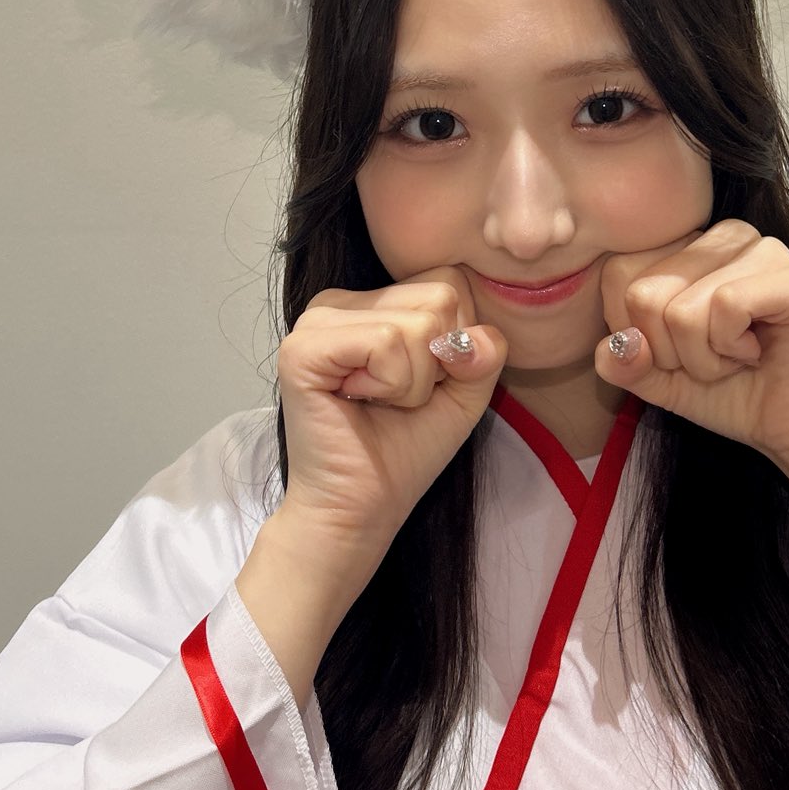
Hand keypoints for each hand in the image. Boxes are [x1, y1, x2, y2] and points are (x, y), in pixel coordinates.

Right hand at [275, 268, 507, 565]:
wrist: (361, 508)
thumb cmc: (404, 451)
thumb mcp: (466, 392)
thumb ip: (486, 351)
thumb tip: (478, 335)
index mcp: (372, 301)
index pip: (450, 281)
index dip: (457, 342)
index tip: (424, 383)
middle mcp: (339, 301)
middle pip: (440, 295)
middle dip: (438, 363)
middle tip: (397, 397)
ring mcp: (316, 320)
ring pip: (417, 323)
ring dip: (415, 382)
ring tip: (378, 403)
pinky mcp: (302, 349)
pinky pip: (385, 343)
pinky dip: (392, 384)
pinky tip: (357, 402)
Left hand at [592, 219, 788, 496]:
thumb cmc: (730, 391)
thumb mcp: (657, 379)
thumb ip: (622, 361)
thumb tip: (616, 346)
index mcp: (688, 244)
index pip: (617, 273)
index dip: (637, 332)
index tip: (679, 351)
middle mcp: (726, 236)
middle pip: (644, 294)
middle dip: (671, 351)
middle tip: (714, 357)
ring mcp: (765, 250)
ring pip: (682, 308)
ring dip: (704, 357)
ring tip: (738, 355)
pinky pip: (726, 306)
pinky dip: (731, 349)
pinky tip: (757, 352)